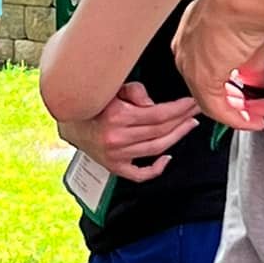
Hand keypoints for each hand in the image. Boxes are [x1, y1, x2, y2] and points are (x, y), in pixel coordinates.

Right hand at [58, 83, 199, 181]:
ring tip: (188, 126)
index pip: (159, 114)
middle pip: (161, 131)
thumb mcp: (112, 88)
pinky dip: (157, 169)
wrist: (68, 121)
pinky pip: (140, 174)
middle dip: (183, 119)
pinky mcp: (114, 166)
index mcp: (117, 116)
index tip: (192, 103)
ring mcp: (116, 155)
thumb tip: (154, 104)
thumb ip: (136, 92)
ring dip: (177, 137)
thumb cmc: (92, 103)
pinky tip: (167, 158)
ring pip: (156, 148)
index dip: (180, 109)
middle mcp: (117, 137)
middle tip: (195, 111)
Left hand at [173, 0, 263, 130]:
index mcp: (195, 27)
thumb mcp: (250, 30)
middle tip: (260, 106)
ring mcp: (192, 62)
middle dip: (238, 98)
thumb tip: (258, 79)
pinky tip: (254, 119)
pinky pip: (217, 107)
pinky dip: (237, 118)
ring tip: (261, 114)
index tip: (249, 88)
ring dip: (240, 110)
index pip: (210, 61)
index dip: (231, 79)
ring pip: (212, 96)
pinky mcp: (201, 77)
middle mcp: (188, 46)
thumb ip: (251, 61)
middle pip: (210, 82)